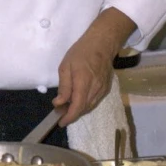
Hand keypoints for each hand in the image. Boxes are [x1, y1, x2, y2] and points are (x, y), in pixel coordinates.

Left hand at [53, 7, 135, 125]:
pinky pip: (95, 101)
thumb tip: (59, 103)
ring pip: (90, 106)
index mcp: (84, 82)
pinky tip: (78, 99)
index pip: (77, 106)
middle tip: (60, 112)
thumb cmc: (81, 52)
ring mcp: (103, 89)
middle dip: (72, 114)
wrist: (102, 44)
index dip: (69, 117)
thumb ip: (64, 86)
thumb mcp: (65, 66)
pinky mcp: (106, 88)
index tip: (61, 122)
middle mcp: (95, 89)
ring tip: (67, 107)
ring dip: (79, 109)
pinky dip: (86, 104)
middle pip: (84, 109)